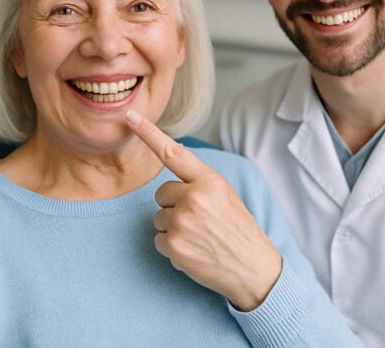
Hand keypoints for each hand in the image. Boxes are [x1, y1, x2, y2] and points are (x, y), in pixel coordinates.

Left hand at [125, 109, 281, 310]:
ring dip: (173, 228)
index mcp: (209, 181)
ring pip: (159, 218)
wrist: (254, 268)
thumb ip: (199, 183)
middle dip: (173, 206)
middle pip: (161, 194)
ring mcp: (182, 222)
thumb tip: (170, 181)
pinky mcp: (174, 245)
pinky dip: (172, 248)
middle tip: (200, 220)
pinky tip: (194, 251)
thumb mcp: (226, 195)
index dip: (148, 132)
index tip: (129, 116)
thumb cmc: (239, 229)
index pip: (172, 152)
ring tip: (200, 237)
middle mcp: (194, 197)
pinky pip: (158, 240)